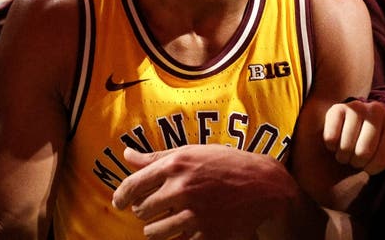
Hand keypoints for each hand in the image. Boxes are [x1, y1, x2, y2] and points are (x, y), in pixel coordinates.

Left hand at [112, 145, 291, 239]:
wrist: (264, 186)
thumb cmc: (225, 164)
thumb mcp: (191, 153)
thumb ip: (157, 158)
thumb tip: (128, 155)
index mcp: (175, 166)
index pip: (132, 186)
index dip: (121, 197)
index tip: (120, 202)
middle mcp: (182, 190)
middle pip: (141, 211)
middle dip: (145, 211)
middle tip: (156, 208)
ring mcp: (194, 215)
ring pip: (154, 232)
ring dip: (157, 228)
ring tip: (169, 220)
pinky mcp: (207, 235)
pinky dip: (180, 237)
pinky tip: (190, 227)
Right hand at [322, 100, 384, 173]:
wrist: (355, 129)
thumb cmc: (377, 143)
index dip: (376, 166)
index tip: (372, 166)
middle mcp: (377, 109)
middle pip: (364, 150)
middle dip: (358, 162)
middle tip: (356, 160)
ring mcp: (356, 106)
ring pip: (346, 146)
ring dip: (344, 157)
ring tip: (346, 154)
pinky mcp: (337, 108)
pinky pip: (331, 138)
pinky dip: (332, 147)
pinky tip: (335, 144)